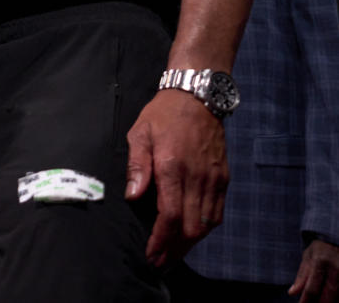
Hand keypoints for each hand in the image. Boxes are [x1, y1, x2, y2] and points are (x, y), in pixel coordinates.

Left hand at [125, 89, 228, 266]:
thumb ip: (137, 166)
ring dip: (190, 244)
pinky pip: (217, 213)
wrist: (197, 97)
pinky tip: (191, 234)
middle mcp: (197, 177)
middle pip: (190, 227)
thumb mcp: (139, 134)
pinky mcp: (223, 178)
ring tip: (173, 253)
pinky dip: (205, 229)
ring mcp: (214, 179)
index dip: (160, 240)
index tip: (151, 254)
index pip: (169, 215)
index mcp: (172, 166)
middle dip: (174, 249)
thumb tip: (134, 197)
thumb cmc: (162, 115)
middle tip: (159, 261)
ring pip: (206, 224)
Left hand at [291, 239, 338, 302]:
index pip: (312, 288)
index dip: (306, 301)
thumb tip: (292, 293)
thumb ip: (302, 276)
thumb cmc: (320, 248)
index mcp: (320, 262)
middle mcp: (336, 268)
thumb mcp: (308, 257)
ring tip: (321, 301)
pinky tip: (332, 298)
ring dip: (330, 301)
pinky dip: (337, 297)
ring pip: (338, 296)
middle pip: (328, 296)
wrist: (336, 239)